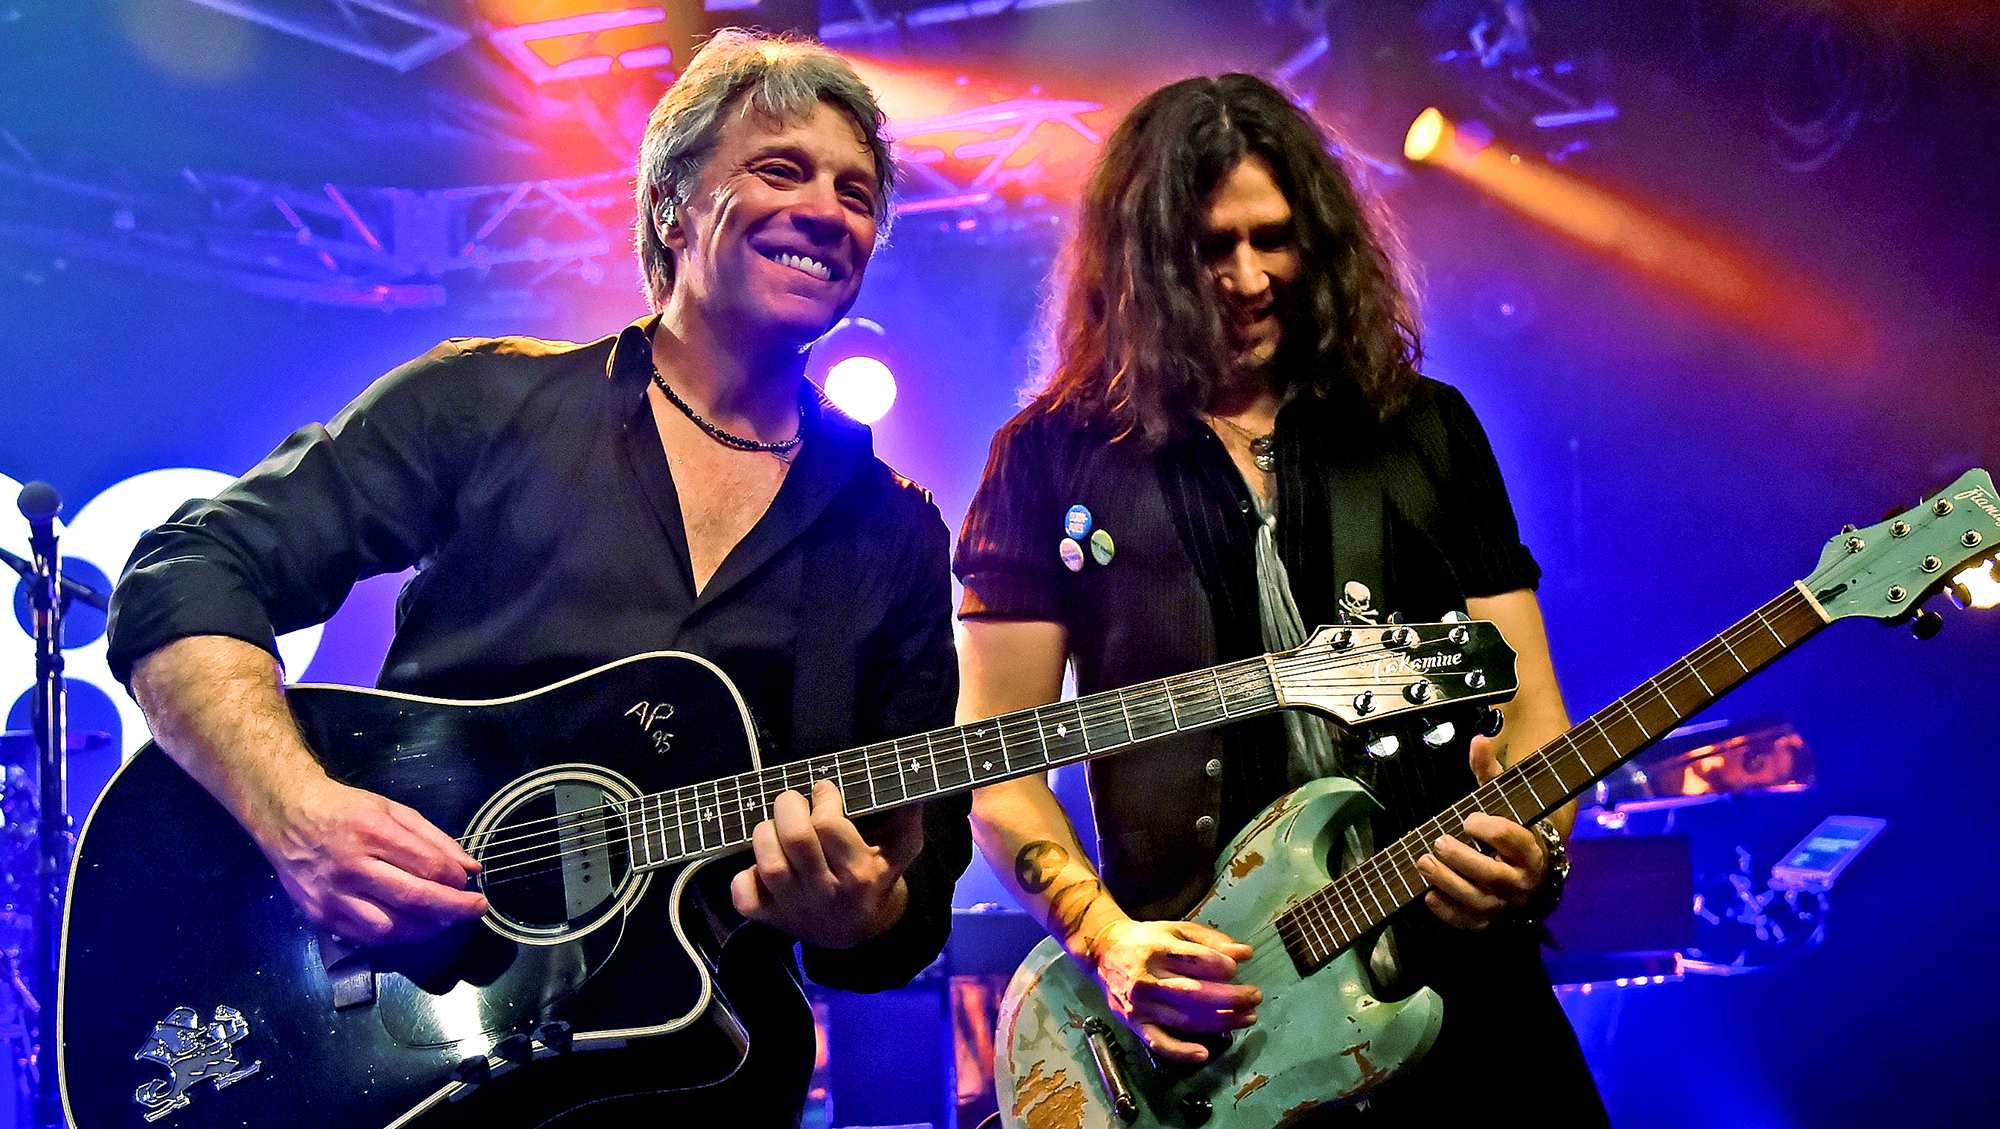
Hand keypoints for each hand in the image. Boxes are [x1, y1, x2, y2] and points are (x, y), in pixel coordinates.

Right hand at [258, 777, 487, 944]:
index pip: (426, 865)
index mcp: (372, 832)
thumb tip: (469, 868)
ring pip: (389, 928)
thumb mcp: (393, 810)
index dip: (454, 879)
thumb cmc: (345, 810)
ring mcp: (333, 895)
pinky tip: (409, 926)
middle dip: (453, 909)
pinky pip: (365, 938)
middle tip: (476, 909)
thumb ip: (434, 839)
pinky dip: (394, 937)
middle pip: (413, 898)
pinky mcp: (320, 916)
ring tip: (443, 921)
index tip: (467, 881)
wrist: (287, 818)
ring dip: (424, 929)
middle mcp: (351, 866)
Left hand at [731, 779, 920, 948]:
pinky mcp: (770, 918)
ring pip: (768, 862)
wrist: (862, 934)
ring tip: (776, 827)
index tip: (825, 791)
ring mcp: (795, 908)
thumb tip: (911, 783)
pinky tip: (762, 863)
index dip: (824, 798)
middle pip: (795, 840)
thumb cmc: (878, 878)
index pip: (829, 825)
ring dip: (766, 833)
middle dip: (789, 806)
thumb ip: (907, 814)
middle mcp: (826, 892)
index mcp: (859, 873)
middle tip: (794, 801)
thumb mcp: (902, 848)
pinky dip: (745, 874)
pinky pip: (744, 894)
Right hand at [1089, 919, 1261, 1063]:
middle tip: (1255, 997)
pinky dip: (1180, 1052)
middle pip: (1196, 994)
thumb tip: (1245, 953)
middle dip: (1232, 998)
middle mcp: (1148, 978)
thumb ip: (1211, 940)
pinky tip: (1203, 1053)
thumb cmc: (1146, 940)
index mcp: (1158, 949)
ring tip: (1247, 1018)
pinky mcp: (1135, 1023)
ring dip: (1221, 1022)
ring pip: (1185, 1019)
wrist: (1103, 952)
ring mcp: (1141, 1004)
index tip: (1235, 969)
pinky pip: (1159, 1042)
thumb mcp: (1177, 929)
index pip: (1198, 961)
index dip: (1223, 966)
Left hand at [1415, 733, 1548, 931]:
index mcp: (1531, 851)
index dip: (1491, 830)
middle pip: (1491, 875)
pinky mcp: (1488, 921)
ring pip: (1478, 901)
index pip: (1515, 841)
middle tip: (1438, 840)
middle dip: (1461, 858)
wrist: (1527, 871)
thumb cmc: (1508, 829)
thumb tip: (1479, 740)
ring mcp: (1505, 906)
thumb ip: (1489, 773)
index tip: (1469, 818)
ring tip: (1423, 861)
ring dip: (1447, 883)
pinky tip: (1428, 896)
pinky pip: (1469, 924)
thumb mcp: (1503, 800)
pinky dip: (1447, 913)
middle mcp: (1522, 883)